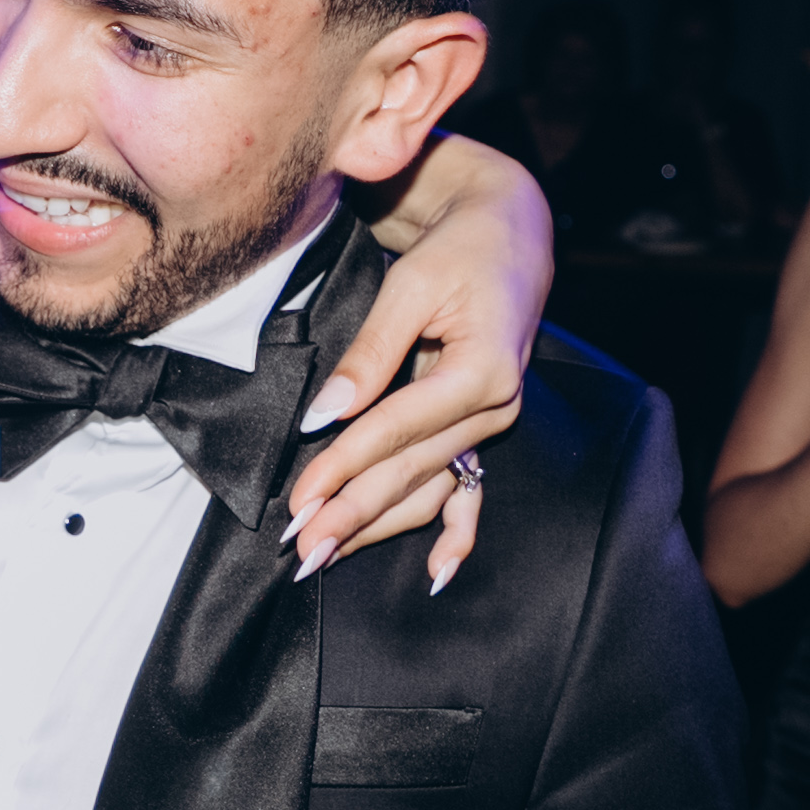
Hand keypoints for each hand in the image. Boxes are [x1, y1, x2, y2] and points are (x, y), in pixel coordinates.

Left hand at [303, 137, 560, 589]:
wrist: (510, 233)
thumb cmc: (459, 248)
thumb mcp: (410, 284)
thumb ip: (369, 354)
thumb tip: (325, 416)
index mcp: (482, 369)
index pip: (397, 429)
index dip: (343, 466)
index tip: (299, 499)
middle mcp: (496, 405)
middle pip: (411, 471)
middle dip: (352, 513)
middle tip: (300, 550)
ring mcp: (494, 423)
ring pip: (431, 489)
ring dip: (379, 527)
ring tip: (326, 557)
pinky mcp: (485, 427)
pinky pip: (472, 491)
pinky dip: (457, 535)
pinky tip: (437, 576)